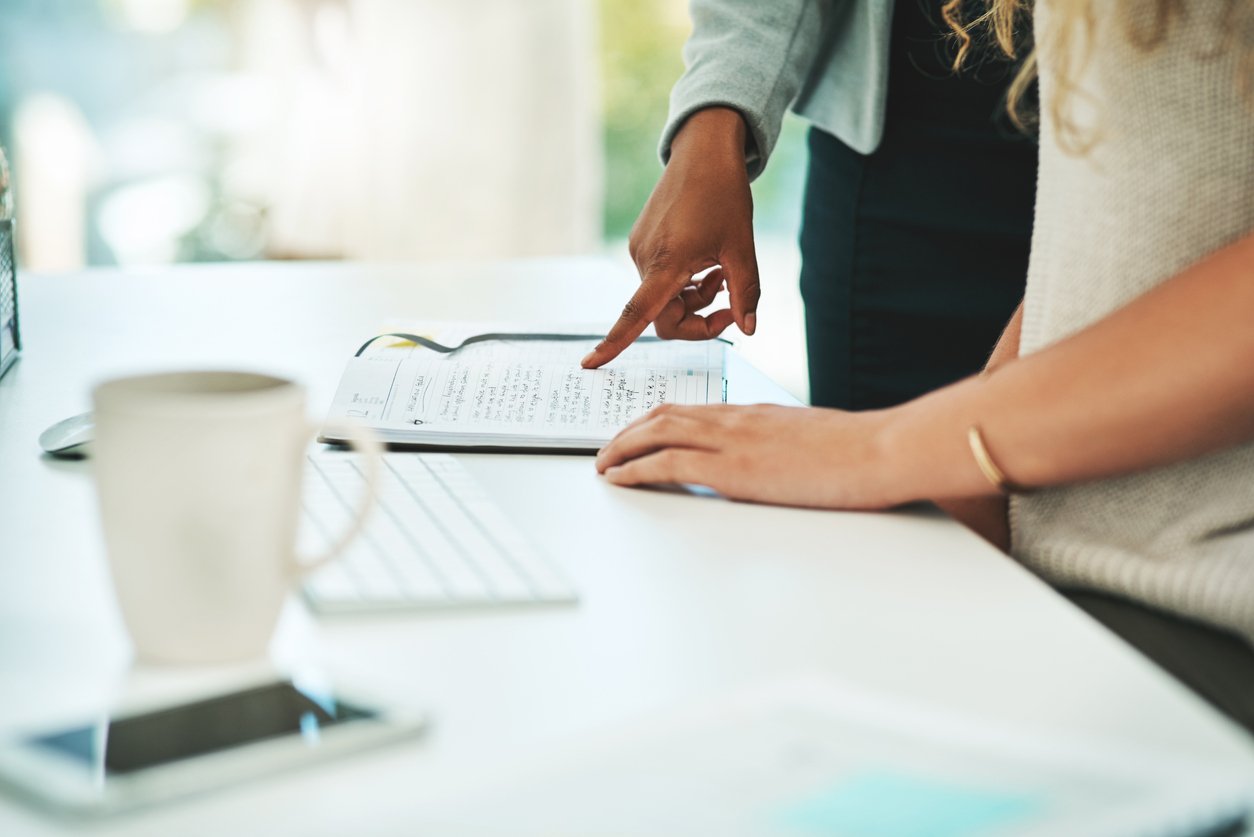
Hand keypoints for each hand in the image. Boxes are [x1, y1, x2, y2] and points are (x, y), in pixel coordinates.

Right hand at [581, 107, 759, 368]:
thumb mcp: (743, 248)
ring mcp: (640, 249)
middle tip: (731, 306)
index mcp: (667, 262)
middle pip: (664, 316)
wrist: (704, 151)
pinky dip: (685, 281)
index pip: (636, 314)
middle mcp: (644, 258)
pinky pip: (661, 278)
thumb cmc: (724, 195)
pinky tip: (705, 258)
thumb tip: (748, 328)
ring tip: (720, 271)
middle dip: (697, 318)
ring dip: (695, 297)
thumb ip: (745, 293)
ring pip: (665, 298)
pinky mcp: (642, 241)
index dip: (614, 342)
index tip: (590, 364)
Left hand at [595, 403, 908, 509]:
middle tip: (605, 451)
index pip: (689, 410)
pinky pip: (669, 463)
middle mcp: (735, 419)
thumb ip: (779, 449)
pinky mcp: (734, 468)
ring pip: (657, 432)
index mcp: (753, 414)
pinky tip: (619, 480)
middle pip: (663, 416)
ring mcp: (733, 440)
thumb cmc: (859, 452)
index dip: (653, 421)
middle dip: (627, 434)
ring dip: (620, 449)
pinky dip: (636, 469)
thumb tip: (769, 466)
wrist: (882, 450)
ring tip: (601, 465)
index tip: (635, 434)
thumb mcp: (810, 444)